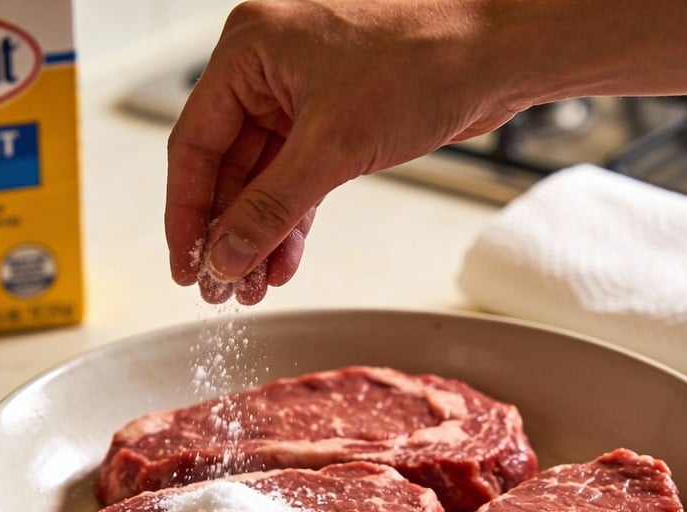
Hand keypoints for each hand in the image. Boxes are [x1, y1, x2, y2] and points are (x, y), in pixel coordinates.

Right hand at [164, 0, 522, 303]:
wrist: (498, 52)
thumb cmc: (426, 57)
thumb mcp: (333, 144)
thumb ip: (270, 207)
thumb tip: (225, 254)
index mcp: (249, 50)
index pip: (195, 143)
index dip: (187, 213)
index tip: (188, 265)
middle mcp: (269, 68)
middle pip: (227, 165)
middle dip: (228, 231)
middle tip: (221, 286)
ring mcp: (303, 93)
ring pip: (264, 177)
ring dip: (259, 233)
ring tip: (252, 285)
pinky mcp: (337, 117)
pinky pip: (299, 177)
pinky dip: (292, 219)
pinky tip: (283, 260)